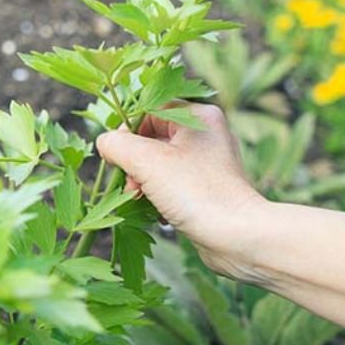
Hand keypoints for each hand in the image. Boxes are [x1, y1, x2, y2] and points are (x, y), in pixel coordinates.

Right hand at [96, 103, 268, 280]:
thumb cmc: (198, 193)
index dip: (128, 129)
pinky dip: (159, 197)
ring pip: (159, 164)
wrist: (238, 236)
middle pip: (153, 137)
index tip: (118, 154)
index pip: (150, 108)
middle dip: (134, 162)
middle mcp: (207, 135)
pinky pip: (171, 185)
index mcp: (199, 116)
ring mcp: (208, 163)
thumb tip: (105, 142)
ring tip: (141, 199)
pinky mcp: (206, 189)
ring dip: (143, 182)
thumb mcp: (148, 162)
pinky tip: (158, 213)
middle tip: (130, 183)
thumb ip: (118, 145)